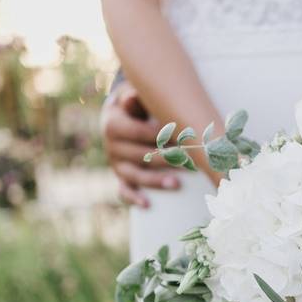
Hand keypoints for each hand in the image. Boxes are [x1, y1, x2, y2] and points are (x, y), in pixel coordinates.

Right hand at [101, 81, 179, 207]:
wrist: (120, 115)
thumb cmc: (135, 104)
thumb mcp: (132, 96)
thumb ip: (133, 97)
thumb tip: (131, 96)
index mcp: (113, 124)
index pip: (138, 132)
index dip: (160, 135)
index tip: (181, 137)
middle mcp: (112, 146)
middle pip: (140, 155)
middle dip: (166, 158)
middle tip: (189, 161)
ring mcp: (116, 163)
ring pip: (135, 175)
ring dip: (156, 180)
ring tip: (177, 184)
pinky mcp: (121, 176)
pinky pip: (124, 190)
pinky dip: (134, 198)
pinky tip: (147, 205)